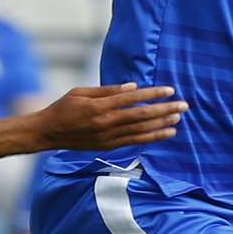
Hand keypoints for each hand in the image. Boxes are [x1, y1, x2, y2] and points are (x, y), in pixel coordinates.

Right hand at [36, 83, 186, 149]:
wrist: (48, 133)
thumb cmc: (63, 107)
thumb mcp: (81, 91)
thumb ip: (107, 90)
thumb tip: (132, 87)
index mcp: (99, 106)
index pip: (132, 99)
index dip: (152, 94)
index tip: (169, 90)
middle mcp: (106, 123)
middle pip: (141, 115)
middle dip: (164, 110)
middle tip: (184, 105)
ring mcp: (108, 136)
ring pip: (141, 130)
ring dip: (162, 124)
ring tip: (178, 118)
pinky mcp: (109, 146)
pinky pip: (135, 141)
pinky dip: (152, 137)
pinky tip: (165, 132)